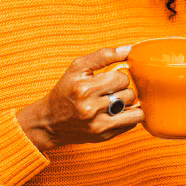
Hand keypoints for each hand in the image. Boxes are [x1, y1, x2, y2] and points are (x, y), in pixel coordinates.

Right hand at [16, 46, 143, 150]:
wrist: (50, 121)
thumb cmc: (66, 90)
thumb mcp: (78, 67)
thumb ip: (103, 55)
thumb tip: (128, 50)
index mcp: (84, 88)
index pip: (121, 78)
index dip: (119, 76)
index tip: (111, 79)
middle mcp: (90, 108)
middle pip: (129, 94)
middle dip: (124, 90)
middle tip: (113, 91)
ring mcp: (98, 125)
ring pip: (135, 112)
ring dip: (130, 105)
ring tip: (119, 101)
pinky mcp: (103, 136)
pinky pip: (132, 124)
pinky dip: (129, 117)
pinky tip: (117, 112)